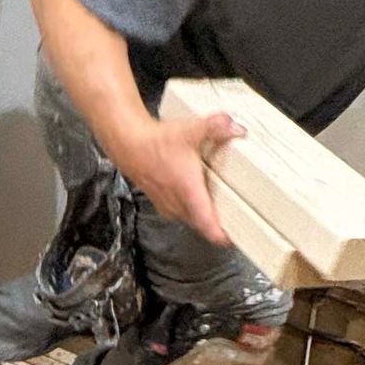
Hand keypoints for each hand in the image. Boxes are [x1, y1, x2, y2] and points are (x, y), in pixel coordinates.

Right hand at [111, 110, 243, 245]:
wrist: (128, 144)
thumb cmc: (155, 143)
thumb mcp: (190, 130)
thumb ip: (216, 126)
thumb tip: (235, 127)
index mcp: (189, 192)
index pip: (208, 226)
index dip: (222, 236)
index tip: (235, 238)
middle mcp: (179, 204)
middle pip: (202, 226)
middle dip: (217, 225)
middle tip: (236, 220)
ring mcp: (169, 206)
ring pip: (191, 220)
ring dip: (202, 217)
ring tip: (218, 209)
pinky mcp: (161, 203)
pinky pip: (181, 214)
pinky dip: (190, 210)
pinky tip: (194, 197)